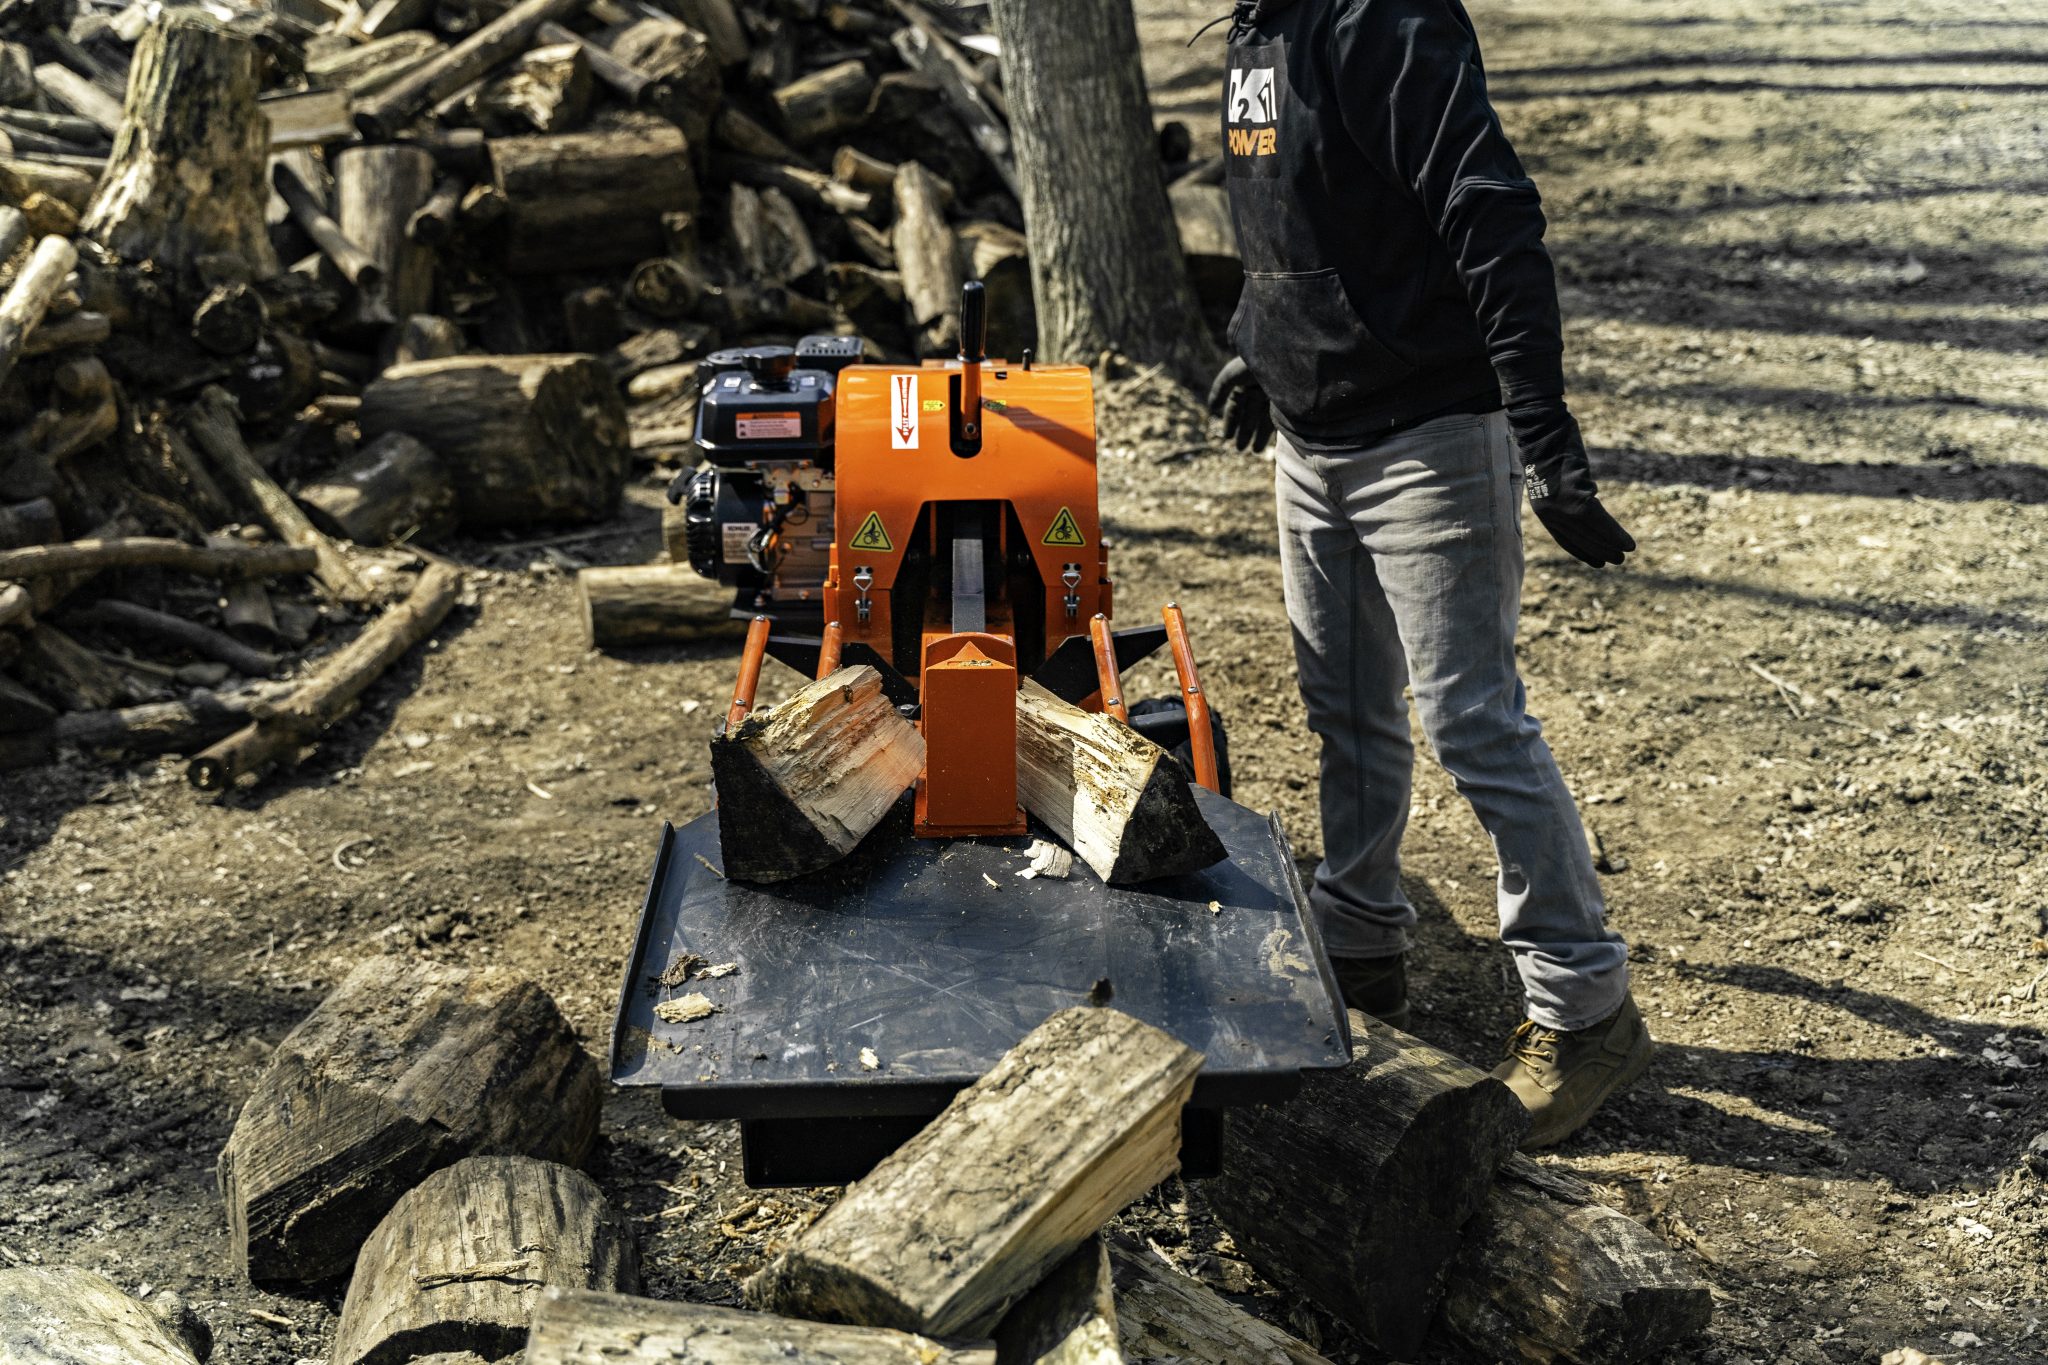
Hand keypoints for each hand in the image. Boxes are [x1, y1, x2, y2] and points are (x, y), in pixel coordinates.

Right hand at [1206, 356, 1274, 452]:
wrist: (1282, 354)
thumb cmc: (1254, 362)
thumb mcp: (1232, 375)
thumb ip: (1220, 390)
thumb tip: (1212, 409)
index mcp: (1244, 385)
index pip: (1235, 408)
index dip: (1230, 423)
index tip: (1226, 438)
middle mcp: (1259, 391)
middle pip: (1250, 416)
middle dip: (1245, 432)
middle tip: (1240, 449)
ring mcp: (1275, 396)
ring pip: (1265, 420)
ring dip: (1259, 436)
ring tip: (1254, 451)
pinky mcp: (1291, 402)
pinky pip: (1281, 419)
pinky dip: (1276, 431)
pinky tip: (1272, 443)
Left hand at [1507, 399, 1634, 567]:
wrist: (1541, 428)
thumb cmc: (1549, 444)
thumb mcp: (1554, 471)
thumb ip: (1567, 488)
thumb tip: (1587, 493)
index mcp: (1542, 507)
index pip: (1563, 537)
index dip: (1581, 550)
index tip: (1597, 560)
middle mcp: (1549, 511)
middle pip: (1578, 537)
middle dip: (1598, 550)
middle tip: (1618, 560)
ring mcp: (1560, 505)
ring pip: (1590, 532)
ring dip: (1610, 544)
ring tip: (1627, 553)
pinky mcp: (1573, 497)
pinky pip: (1598, 521)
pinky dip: (1614, 534)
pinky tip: (1628, 543)